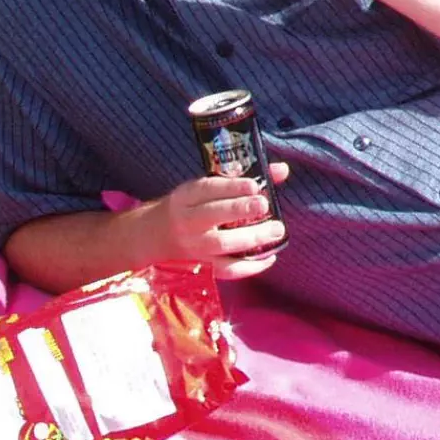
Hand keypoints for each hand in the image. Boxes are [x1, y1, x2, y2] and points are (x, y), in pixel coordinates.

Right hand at [145, 162, 289, 280]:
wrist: (157, 236)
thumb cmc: (191, 206)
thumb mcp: (206, 188)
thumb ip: (244, 178)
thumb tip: (283, 170)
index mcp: (187, 196)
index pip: (208, 189)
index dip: (231, 187)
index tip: (254, 185)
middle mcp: (188, 221)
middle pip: (212, 216)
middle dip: (240, 210)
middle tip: (264, 205)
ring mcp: (195, 247)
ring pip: (221, 245)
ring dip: (251, 238)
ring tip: (276, 230)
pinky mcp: (203, 267)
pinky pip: (226, 270)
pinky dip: (249, 267)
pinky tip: (269, 257)